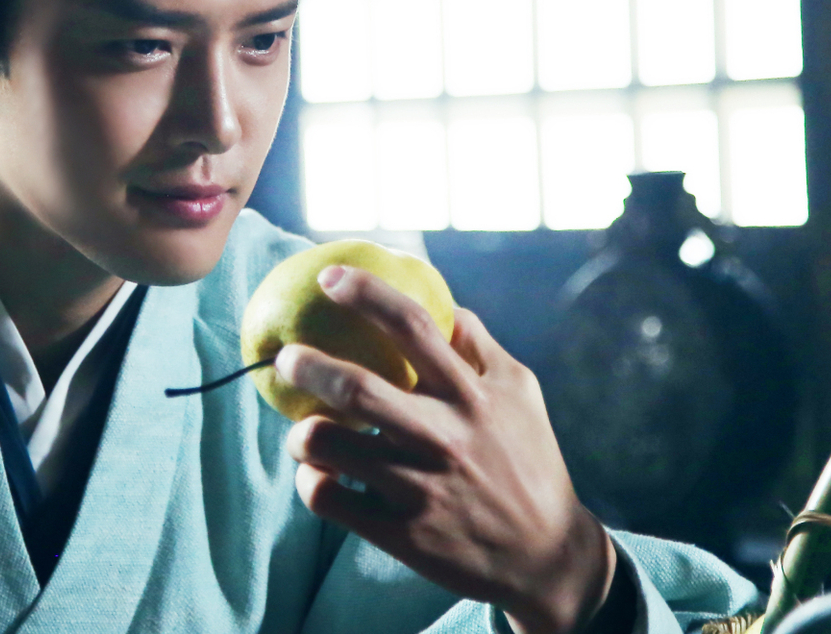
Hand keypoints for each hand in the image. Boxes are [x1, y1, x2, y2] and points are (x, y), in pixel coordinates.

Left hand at [278, 265, 617, 633]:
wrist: (545, 554)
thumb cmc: (528, 461)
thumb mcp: (521, 393)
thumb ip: (480, 346)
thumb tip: (445, 305)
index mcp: (471, 396)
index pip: (414, 327)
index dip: (366, 294)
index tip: (330, 276)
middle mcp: (443, 437)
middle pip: (357, 389)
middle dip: (307, 365)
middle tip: (286, 357)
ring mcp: (419, 488)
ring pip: (328, 447)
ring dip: (301, 432)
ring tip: (303, 429)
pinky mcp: (400, 534)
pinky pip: (328, 499)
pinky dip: (311, 481)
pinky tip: (319, 475)